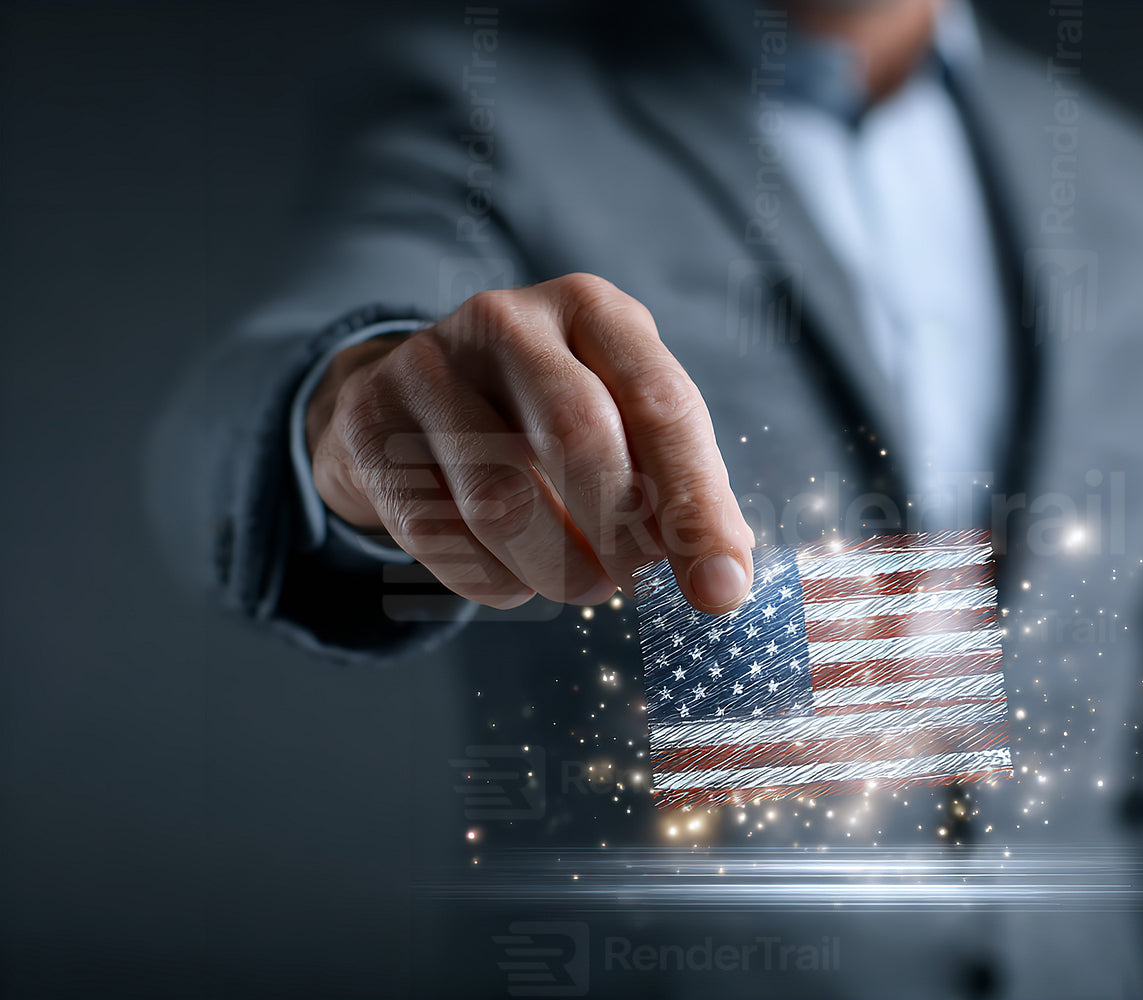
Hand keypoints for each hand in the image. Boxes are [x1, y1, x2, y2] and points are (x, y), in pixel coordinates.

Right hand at [304, 273, 754, 613]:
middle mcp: (508, 320)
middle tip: (632, 579)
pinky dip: (496, 581)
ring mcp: (428, 366)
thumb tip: (723, 576)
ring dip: (559, 570)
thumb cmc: (546, 418)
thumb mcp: (624, 421)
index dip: (698, 505)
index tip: (719, 588)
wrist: (413, 400)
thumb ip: (680, 487)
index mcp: (593, 309)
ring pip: (502, 501)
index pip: (662, 405)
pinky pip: (442, 535)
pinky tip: (515, 574)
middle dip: (620, 535)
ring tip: (583, 583)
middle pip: (580, 439)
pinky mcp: (371, 425)